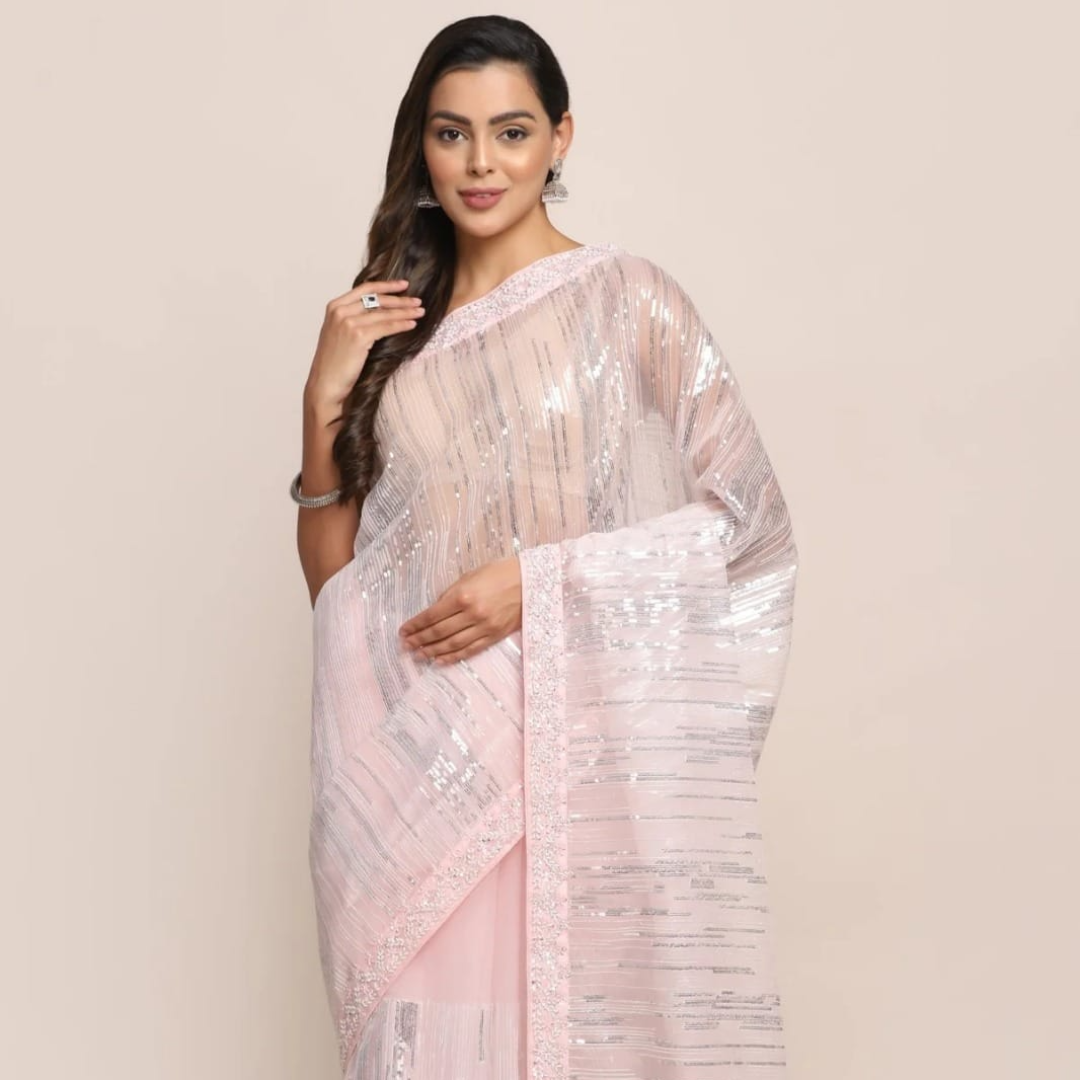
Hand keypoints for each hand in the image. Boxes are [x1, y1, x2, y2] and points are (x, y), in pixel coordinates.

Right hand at [305, 277, 425, 411]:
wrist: (325, 382)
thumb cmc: (334, 363)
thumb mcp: (339, 332)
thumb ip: (352, 318)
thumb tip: (379, 311)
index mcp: (335, 306)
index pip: (365, 289)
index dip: (386, 285)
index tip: (403, 285)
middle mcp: (340, 311)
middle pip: (377, 299)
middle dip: (400, 299)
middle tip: (417, 301)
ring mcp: (348, 322)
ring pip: (384, 313)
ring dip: (405, 312)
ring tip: (420, 312)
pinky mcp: (358, 336)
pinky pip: (386, 327)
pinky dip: (401, 325)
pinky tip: (412, 324)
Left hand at [399, 557, 521, 664]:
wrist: (529, 582)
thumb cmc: (498, 574)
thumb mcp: (470, 576)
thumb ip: (450, 594)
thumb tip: (434, 612)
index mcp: (463, 595)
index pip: (432, 615)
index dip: (415, 625)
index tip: (403, 631)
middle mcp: (472, 613)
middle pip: (439, 632)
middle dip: (420, 640)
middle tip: (406, 646)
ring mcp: (484, 627)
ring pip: (452, 644)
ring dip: (432, 651)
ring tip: (418, 655)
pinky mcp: (494, 636)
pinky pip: (470, 650)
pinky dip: (453, 657)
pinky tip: (440, 660)